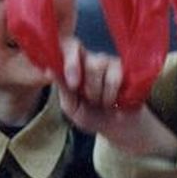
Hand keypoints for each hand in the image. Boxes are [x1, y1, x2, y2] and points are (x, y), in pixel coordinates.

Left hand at [57, 39, 176, 160]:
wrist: (119, 127)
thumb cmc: (92, 115)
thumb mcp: (72, 107)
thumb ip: (63, 89)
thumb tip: (50, 70)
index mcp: (73, 67)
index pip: (70, 50)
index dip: (71, 62)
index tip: (74, 85)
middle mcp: (90, 59)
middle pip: (88, 63)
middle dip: (90, 89)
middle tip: (92, 101)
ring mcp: (109, 61)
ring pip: (100, 68)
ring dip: (102, 94)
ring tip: (105, 102)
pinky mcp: (126, 67)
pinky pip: (117, 76)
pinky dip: (114, 94)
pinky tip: (117, 101)